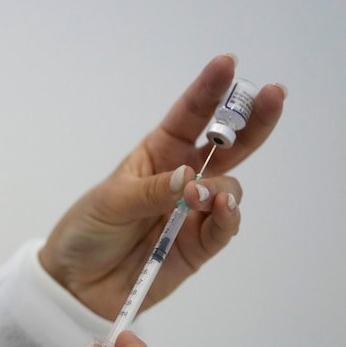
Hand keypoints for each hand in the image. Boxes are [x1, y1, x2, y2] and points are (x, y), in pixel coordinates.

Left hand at [39, 54, 285, 317]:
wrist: (75, 282)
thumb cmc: (87, 230)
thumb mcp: (110, 202)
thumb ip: (152, 190)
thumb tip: (191, 178)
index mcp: (156, 155)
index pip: (188, 117)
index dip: (208, 91)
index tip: (227, 64)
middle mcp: (180, 179)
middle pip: (226, 147)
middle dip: (251, 121)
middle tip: (272, 95)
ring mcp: (192, 213)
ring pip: (228, 189)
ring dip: (222, 188)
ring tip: (201, 197)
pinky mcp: (196, 247)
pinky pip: (223, 230)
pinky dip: (228, 220)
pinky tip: (222, 212)